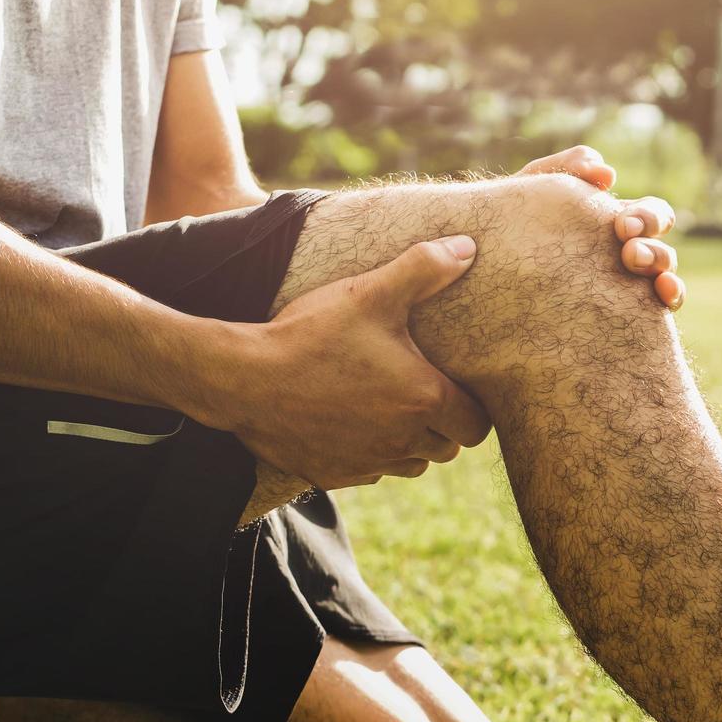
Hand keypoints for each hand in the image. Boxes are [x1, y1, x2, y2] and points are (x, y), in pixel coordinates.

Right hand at [208, 236, 492, 489]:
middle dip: (443, 427)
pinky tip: (351, 424)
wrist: (245, 378)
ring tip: (390, 409)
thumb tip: (467, 246)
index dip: (472, 408)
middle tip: (422, 394)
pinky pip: (371, 473)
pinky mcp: (335, 475)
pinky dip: (371, 455)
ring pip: (412, 466)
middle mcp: (403, 440)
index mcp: (423, 399)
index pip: (477, 425)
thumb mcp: (370, 292)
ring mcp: (368, 463)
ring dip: (410, 444)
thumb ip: (424, 268)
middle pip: (448, 449)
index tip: (455, 388)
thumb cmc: (313, 334)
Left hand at [519, 146, 685, 309]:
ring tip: (633, 261)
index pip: (649, 218)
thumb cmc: (505, 229)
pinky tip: (661, 296)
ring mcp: (626, 290)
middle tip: (627, 246)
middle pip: (660, 243)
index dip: (647, 218)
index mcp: (612, 226)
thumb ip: (564, 167)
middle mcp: (625, 257)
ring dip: (659, 264)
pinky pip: (657, 311)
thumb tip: (608, 173)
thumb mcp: (529, 190)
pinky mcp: (620, 317)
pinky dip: (671, 296)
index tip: (623, 226)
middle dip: (651, 241)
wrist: (480, 274)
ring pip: (665, 274)